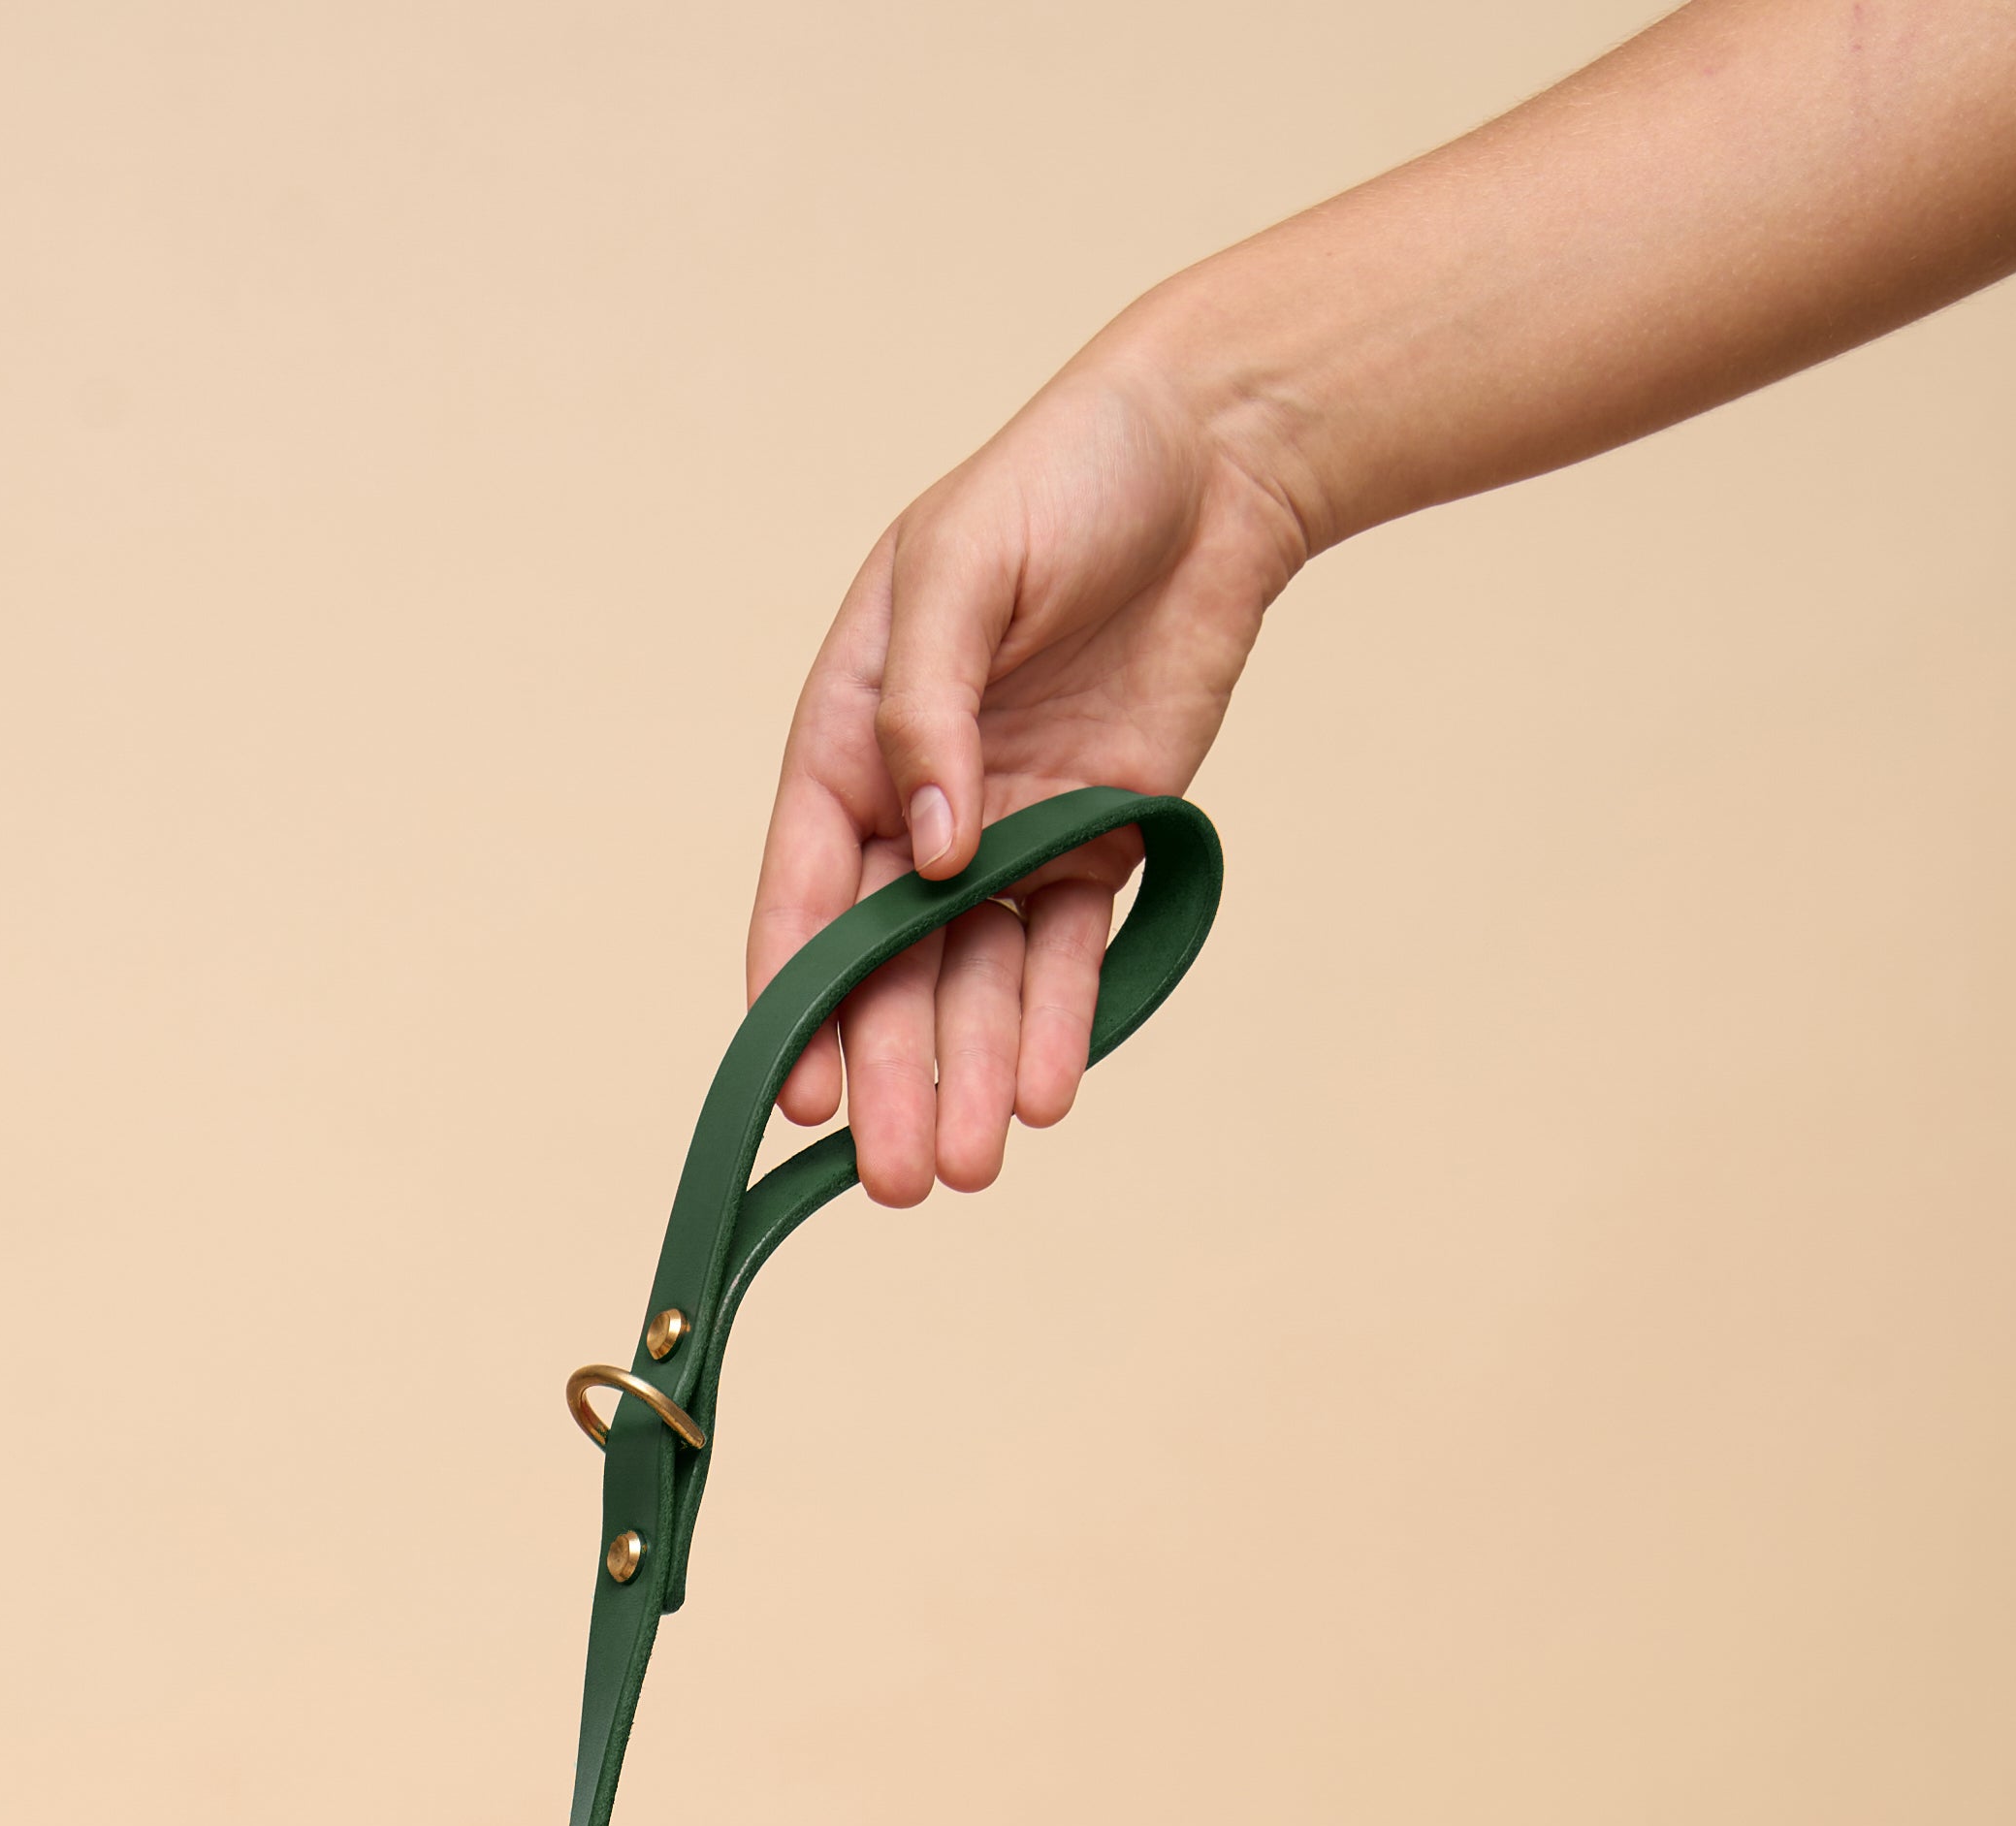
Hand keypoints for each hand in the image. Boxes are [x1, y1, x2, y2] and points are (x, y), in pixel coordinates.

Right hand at [749, 342, 1306, 1199]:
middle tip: (896, 1180)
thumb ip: (930, 706)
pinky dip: (1055, 1023)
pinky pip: (1066, 950)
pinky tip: (1045, 1093)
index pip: (805, 890)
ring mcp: (1009, 828)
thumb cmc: (1067, 477)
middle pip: (889, 964)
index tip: (804, 1093)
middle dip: (891, 1072)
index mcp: (852, 734)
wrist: (1217, 456)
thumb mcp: (965, 562)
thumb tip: (931, 846)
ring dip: (968, 1073)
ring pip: (975, 977)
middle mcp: (918, 800)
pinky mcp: (1098, 838)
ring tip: (971, 1165)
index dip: (798, 995)